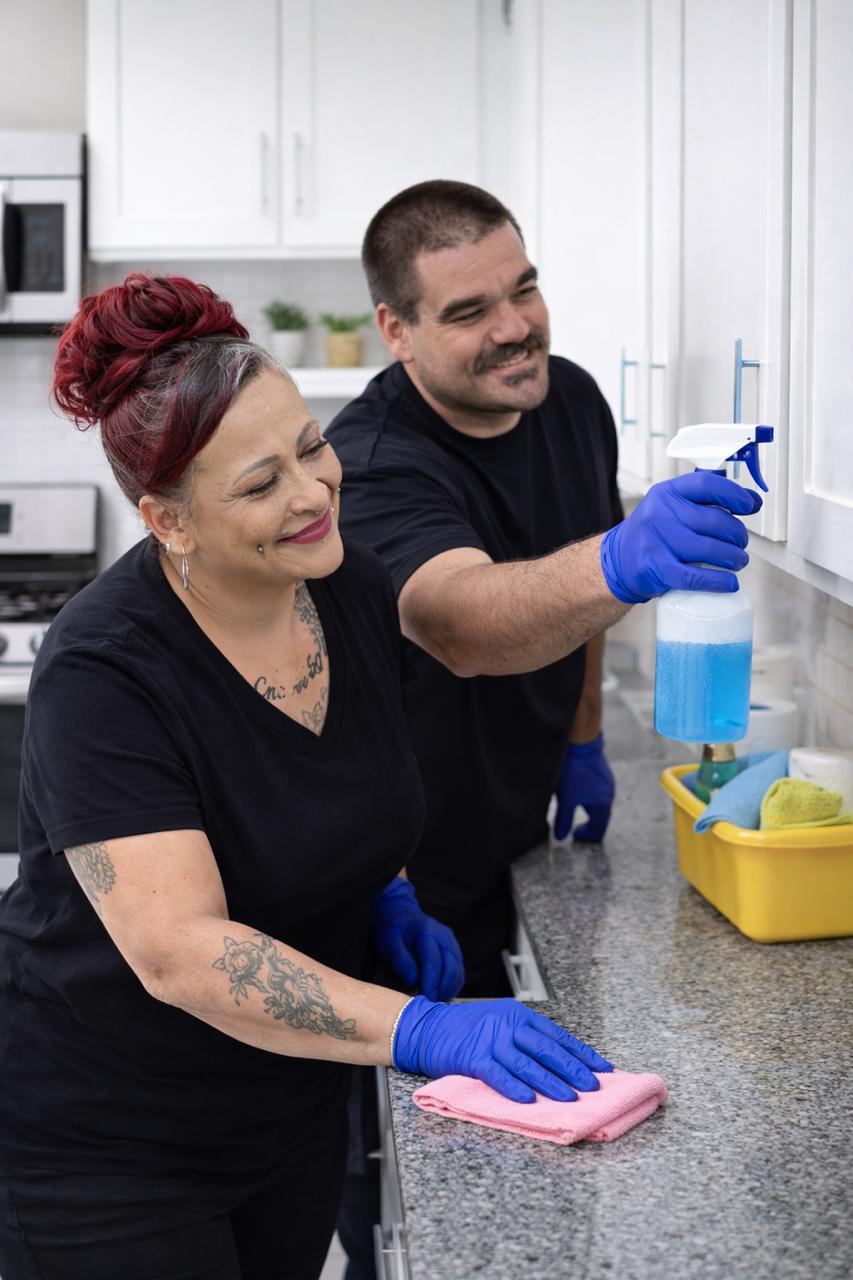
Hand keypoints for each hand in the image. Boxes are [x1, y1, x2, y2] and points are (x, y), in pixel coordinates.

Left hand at [369, 877, 464, 1000]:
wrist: (400, 914)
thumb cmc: (392, 930)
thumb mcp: (389, 942)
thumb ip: (401, 961)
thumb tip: (414, 981)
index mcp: (426, 932)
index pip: (433, 962)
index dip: (431, 983)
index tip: (425, 1000)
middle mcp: (444, 936)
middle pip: (450, 968)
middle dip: (441, 989)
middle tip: (428, 1005)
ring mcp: (451, 943)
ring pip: (457, 971)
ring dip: (447, 989)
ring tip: (433, 1001)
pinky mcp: (454, 950)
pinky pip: (458, 971)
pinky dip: (451, 985)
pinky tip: (440, 994)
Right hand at [393, 995, 612, 1102]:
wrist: (428, 1027)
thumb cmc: (467, 1029)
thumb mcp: (501, 1023)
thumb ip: (526, 1038)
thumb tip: (561, 1062)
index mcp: (518, 1016)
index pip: (557, 1036)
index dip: (581, 1053)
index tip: (602, 1068)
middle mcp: (508, 1025)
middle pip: (547, 1049)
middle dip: (572, 1069)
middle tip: (592, 1087)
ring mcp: (490, 1040)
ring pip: (526, 1063)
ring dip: (549, 1082)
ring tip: (568, 1098)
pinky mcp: (473, 1057)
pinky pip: (497, 1074)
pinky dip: (514, 1087)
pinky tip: (528, 1099)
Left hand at [554, 733, 613, 842]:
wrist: (581, 743)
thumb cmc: (574, 770)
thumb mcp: (566, 799)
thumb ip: (564, 820)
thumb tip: (562, 837)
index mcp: (602, 805)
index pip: (598, 830)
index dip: (585, 836)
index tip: (572, 834)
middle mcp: (609, 796)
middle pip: (601, 819)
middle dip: (588, 826)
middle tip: (573, 827)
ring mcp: (608, 785)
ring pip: (600, 806)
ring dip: (589, 812)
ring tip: (573, 809)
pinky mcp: (604, 775)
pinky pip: (600, 794)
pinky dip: (591, 801)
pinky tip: (579, 794)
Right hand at [600, 472, 762, 603]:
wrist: (618, 560)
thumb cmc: (653, 533)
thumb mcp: (674, 506)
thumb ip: (709, 501)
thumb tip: (753, 500)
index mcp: (666, 493)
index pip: (706, 485)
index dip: (733, 494)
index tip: (749, 505)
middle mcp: (659, 514)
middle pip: (713, 520)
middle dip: (737, 534)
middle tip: (741, 543)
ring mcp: (656, 542)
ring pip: (708, 549)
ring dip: (733, 558)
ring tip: (738, 561)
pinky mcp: (656, 569)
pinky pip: (694, 576)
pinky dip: (718, 581)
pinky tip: (729, 582)